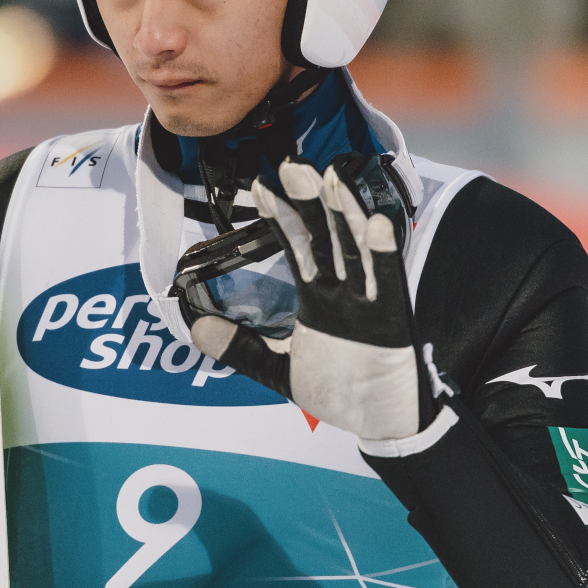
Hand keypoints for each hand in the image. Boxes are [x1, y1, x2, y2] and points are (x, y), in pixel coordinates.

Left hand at [192, 157, 438, 441]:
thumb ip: (240, 348)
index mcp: (318, 297)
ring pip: (355, 248)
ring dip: (344, 213)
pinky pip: (386, 282)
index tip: (260, 188)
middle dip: (309, 201)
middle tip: (292, 165)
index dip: (281, 217)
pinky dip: (381, 253)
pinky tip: (374, 223)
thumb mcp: (278, 368)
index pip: (297, 247)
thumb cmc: (338, 391)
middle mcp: (342, 291)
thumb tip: (196, 330)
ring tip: (331, 177)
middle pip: (326, 237)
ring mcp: (368, 301)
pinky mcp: (391, 319)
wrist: (380, 422)